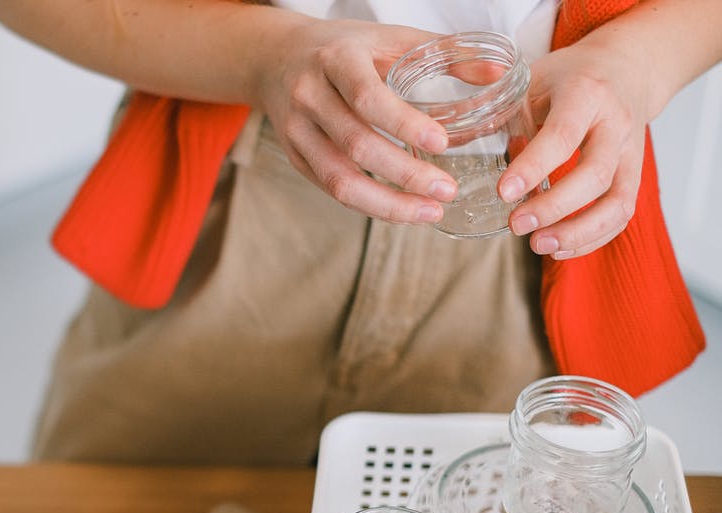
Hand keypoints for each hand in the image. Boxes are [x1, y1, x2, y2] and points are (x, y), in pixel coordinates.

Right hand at [252, 20, 457, 223]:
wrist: (274, 58)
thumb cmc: (342, 48)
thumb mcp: (388, 37)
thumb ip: (443, 52)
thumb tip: (499, 74)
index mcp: (336, 60)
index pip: (368, 97)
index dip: (404, 124)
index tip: (442, 144)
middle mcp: (309, 96)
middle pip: (357, 145)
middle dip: (405, 175)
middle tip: (447, 190)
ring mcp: (297, 131)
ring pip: (339, 180)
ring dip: (387, 204)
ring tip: (429, 212)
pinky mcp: (295, 157)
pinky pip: (332, 190)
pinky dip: (370, 205)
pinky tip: (402, 210)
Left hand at [501, 41, 652, 258]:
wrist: (628, 68)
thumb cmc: (570, 76)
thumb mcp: (533, 77)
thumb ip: (497, 107)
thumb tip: (450, 144)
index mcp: (585, 94)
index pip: (562, 135)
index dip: (533, 167)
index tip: (504, 193)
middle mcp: (616, 123)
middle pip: (595, 174)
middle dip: (554, 207)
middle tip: (516, 225)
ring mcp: (631, 152)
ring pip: (617, 201)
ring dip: (578, 231)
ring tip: (538, 245)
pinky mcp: (635, 174)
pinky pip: (622, 213)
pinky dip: (592, 237)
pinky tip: (559, 248)